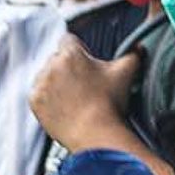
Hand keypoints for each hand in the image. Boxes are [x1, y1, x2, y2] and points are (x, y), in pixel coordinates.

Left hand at [29, 36, 141, 151]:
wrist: (95, 135)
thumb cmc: (109, 105)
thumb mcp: (125, 73)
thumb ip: (133, 54)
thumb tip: (139, 48)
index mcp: (71, 54)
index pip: (69, 39)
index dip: (80, 50)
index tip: (85, 61)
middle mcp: (51, 66)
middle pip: (57, 59)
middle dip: (68, 68)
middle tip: (84, 85)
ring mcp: (41, 85)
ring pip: (46, 77)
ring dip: (56, 84)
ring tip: (74, 99)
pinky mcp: (35, 103)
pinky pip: (39, 96)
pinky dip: (48, 101)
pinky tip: (64, 108)